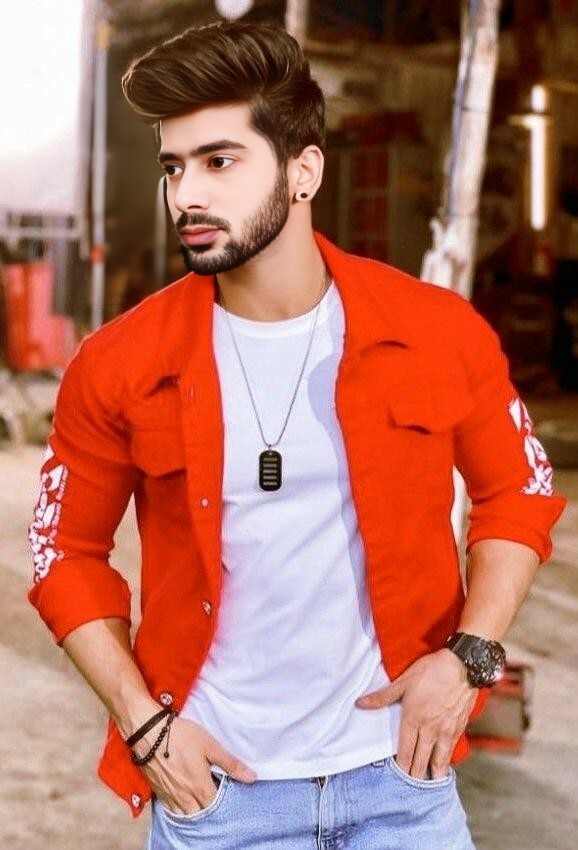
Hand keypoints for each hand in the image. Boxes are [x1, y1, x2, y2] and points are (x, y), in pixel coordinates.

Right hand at [133, 715, 256, 814]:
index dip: (223, 803)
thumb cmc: (180, 735)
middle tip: (214, 798)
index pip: (216, 807)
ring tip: (201, 800)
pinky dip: (180, 808)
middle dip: (209, 810)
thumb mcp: (210, 745)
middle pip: (200, 814)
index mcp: (200, 786)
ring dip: (194, 811)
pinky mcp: (158, 791)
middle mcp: (184, 796)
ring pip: (185, 815)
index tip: (228, 795)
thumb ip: (230, 764)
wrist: (148, 731)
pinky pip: (171, 809)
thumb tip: (252, 778)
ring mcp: (170, 796)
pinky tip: (184, 799)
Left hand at [355, 649, 477, 779]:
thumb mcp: (404, 681)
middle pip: (420, 761)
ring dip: (431, 774)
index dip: (400, 766)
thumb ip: (383, 697)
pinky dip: (446, 763)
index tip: (397, 777)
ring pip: (438, 760)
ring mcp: (445, 731)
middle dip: (414, 775)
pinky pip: (450, 752)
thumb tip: (361, 704)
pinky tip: (444, 768)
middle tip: (409, 788)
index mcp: (413, 719)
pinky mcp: (458, 728)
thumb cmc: (431, 671)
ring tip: (427, 786)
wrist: (463, 666)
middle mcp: (429, 730)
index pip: (404, 751)